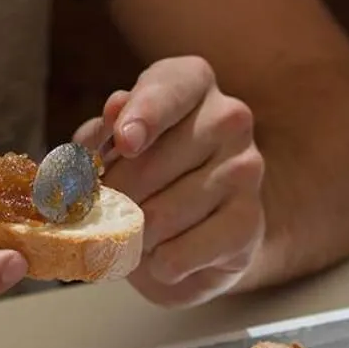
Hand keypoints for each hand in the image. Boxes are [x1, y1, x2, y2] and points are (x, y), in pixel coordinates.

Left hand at [78, 56, 265, 306]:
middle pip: (150, 164)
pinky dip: (159, 265)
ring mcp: (245, 170)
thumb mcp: (112, 150)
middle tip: (110, 210)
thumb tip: (113, 111)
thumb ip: (100, 135)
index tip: (125, 142)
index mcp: (193, 83)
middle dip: (114, 198)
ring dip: (135, 236)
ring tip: (143, 233)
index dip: (143, 116)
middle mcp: (229, 118)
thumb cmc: (147, 180)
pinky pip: (179, 254)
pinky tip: (167, 255)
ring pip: (160, 215)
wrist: (198, 240)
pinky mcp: (248, 224)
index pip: (168, 89)